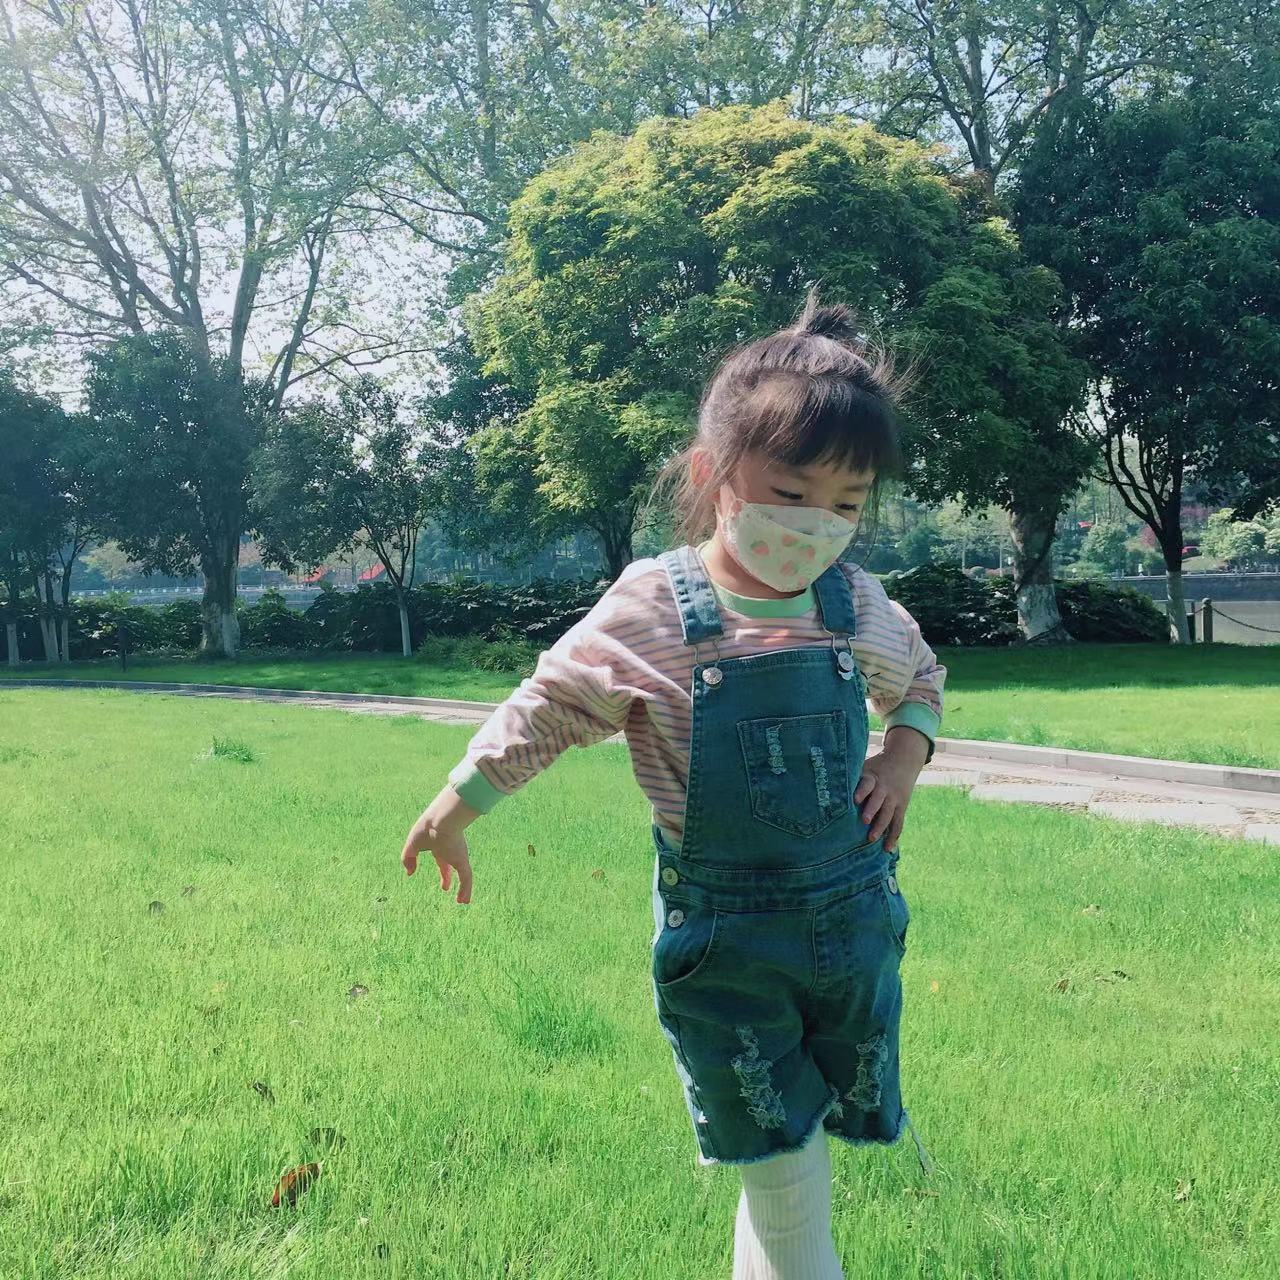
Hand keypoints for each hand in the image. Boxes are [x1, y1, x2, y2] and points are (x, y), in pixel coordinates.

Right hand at [401, 785, 479, 903]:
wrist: (441, 821)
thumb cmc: (426, 829)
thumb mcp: (412, 845)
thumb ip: (408, 858)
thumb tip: (410, 873)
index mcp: (438, 845)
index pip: (439, 859)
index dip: (438, 870)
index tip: (434, 876)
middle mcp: (449, 851)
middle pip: (450, 866)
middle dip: (447, 876)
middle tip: (445, 887)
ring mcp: (457, 857)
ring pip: (463, 875)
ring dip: (463, 889)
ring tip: (463, 901)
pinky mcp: (462, 861)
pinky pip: (466, 879)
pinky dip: (466, 890)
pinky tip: (464, 901)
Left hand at [855, 727, 929, 851]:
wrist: (903, 760)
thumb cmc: (876, 767)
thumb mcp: (864, 767)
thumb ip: (851, 777)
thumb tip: (824, 785)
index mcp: (873, 777)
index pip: (867, 784)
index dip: (861, 791)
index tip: (854, 799)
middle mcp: (885, 789)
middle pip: (879, 800)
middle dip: (872, 810)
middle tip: (864, 821)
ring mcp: (895, 799)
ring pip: (889, 814)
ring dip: (881, 827)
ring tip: (871, 839)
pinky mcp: (902, 807)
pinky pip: (898, 823)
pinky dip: (894, 836)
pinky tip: (887, 848)